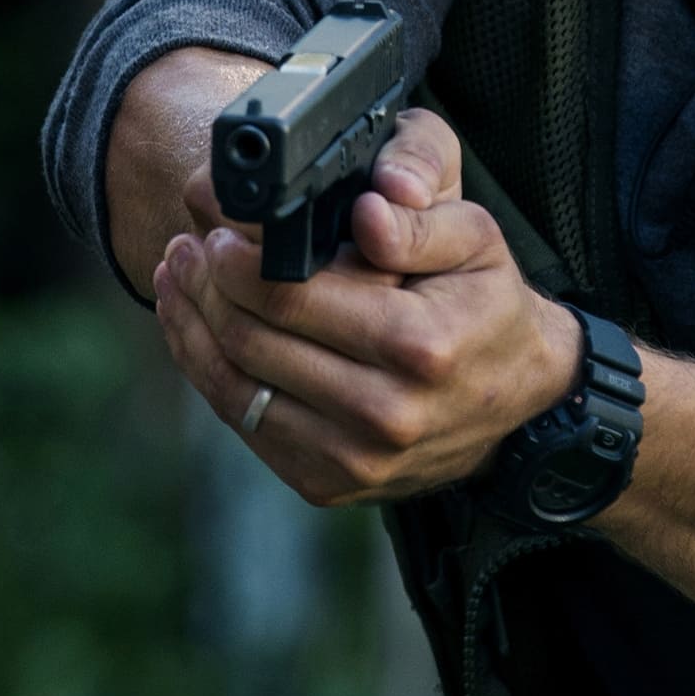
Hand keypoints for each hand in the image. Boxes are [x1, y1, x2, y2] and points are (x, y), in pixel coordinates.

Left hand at [151, 108, 582, 506]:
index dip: (236, 257)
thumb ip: (421, 218)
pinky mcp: (328, 484)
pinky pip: (244, 423)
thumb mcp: (474, 236)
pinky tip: (197, 326)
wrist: (516, 394)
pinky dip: (208, 371)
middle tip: (189, 242)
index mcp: (419, 346)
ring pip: (234, 387)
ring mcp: (354, 460)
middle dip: (205, 284)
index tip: (214, 224)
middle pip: (251, 341)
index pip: (291, 296)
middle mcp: (385, 413)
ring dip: (192, 325)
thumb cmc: (485, 300)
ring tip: (178, 275)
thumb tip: (368, 211)